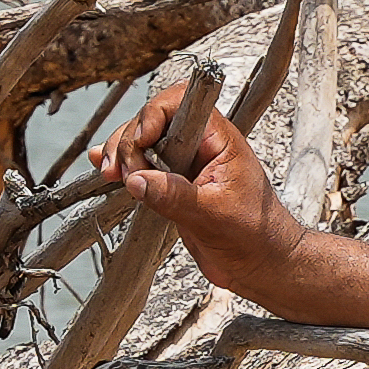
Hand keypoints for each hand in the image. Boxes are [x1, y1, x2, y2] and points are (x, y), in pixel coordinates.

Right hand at [85, 77, 311, 302]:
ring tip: (111, 175)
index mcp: (219, 140)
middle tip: (124, 174)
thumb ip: (175, 196)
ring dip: (121, 153)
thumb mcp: (214, 216)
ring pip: (143, 142)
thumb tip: (137, 180)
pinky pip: (144, 166)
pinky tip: (106, 169)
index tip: (140, 141)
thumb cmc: (255, 236)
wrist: (262, 265)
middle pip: (153, 120)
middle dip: (130, 141)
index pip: (181, 102)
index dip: (154, 113)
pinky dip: (124, 166)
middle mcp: (200, 145)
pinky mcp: (174, 184)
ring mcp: (185, 164)